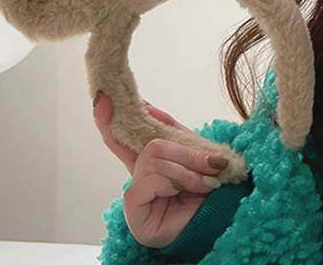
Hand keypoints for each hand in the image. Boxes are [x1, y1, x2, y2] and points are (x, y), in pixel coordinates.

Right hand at [93, 91, 227, 246]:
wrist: (218, 222)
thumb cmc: (208, 194)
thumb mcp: (196, 157)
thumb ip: (177, 135)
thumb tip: (149, 108)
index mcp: (153, 162)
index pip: (127, 136)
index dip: (112, 119)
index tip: (104, 99)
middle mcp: (140, 175)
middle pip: (152, 144)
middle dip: (187, 154)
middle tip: (212, 166)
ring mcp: (135, 191)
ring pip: (154, 157)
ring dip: (188, 170)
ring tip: (206, 184)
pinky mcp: (133, 204)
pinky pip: (151, 177)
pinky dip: (177, 181)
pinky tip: (188, 192)